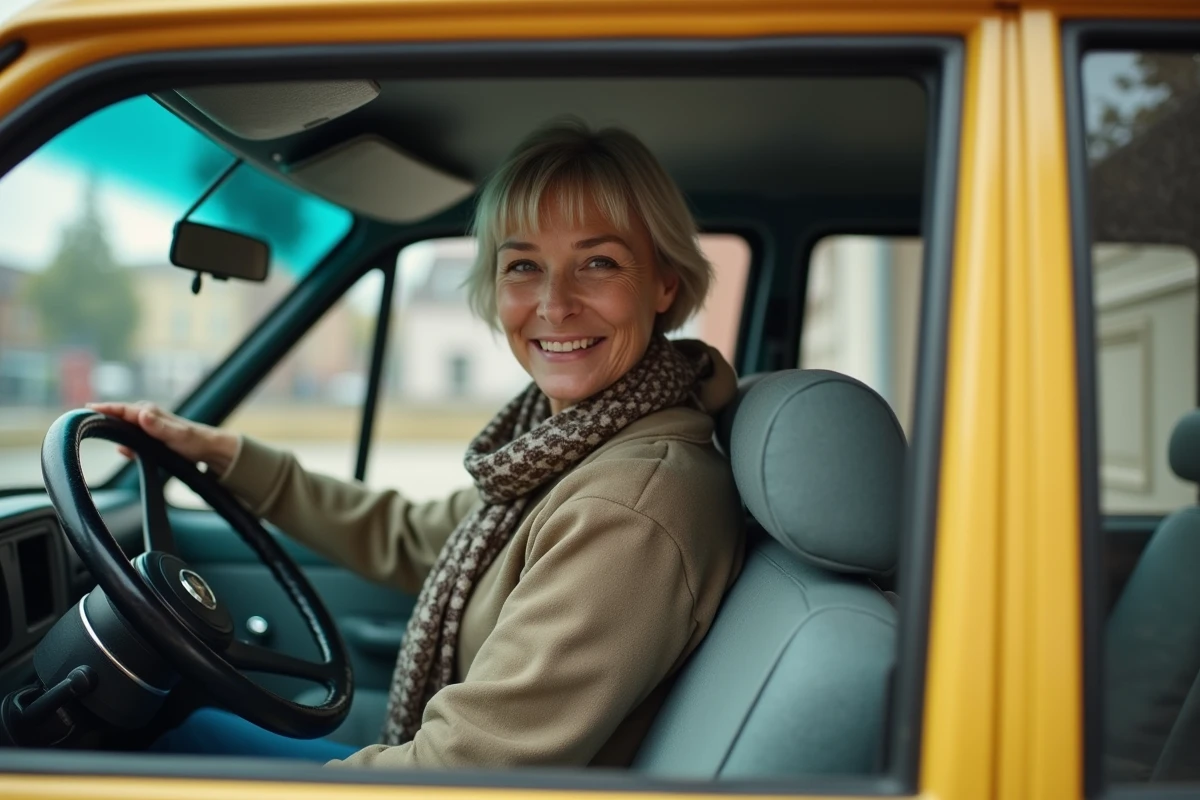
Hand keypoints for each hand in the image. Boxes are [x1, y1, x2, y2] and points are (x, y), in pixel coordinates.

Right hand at [85, 401, 239, 477]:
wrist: (208, 450)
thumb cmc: (195, 440)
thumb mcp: (179, 435)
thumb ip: (160, 427)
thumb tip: (141, 413)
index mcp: (150, 413)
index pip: (122, 409)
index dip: (104, 409)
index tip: (86, 409)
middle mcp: (145, 418)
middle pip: (117, 417)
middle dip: (100, 418)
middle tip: (79, 421)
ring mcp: (146, 428)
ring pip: (122, 429)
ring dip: (109, 430)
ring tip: (92, 431)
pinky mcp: (148, 439)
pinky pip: (130, 440)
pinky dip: (123, 444)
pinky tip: (122, 450)